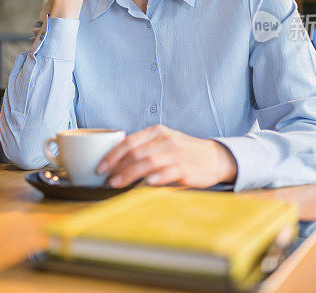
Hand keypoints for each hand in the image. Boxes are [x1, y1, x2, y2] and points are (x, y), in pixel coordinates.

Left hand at [96, 125, 237, 187]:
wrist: (215, 158)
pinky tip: (145, 184)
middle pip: (135, 153)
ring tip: (116, 183)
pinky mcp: (186, 168)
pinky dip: (156, 178)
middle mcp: (165, 140)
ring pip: (148, 163)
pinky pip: (168, 172)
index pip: (128, 142)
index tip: (99, 167)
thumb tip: (115, 164)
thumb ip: (143, 148)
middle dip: (117, 167)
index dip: (112, 155)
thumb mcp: (163, 142)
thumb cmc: (183, 152)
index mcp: (157, 132)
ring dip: (129, 174)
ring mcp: (176, 153)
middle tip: (105, 179)